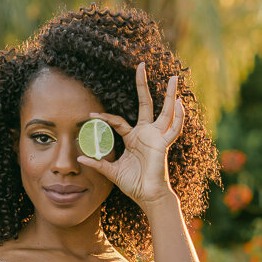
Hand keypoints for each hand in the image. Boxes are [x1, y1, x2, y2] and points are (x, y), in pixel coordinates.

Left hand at [77, 62, 183, 212]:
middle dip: (142, 85)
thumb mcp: (111, 172)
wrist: (147, 196)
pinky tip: (181, 103)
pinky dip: (179, 117)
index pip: (118, 121)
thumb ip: (98, 164)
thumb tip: (80, 159)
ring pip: (165, 111)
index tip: (91, 114)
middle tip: (141, 65)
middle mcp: (146, 133)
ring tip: (174, 78)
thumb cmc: (132, 183)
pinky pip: (173, 129)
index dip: (104, 117)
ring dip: (170, 95)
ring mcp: (156, 137)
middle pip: (145, 104)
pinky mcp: (164, 144)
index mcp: (133, 137)